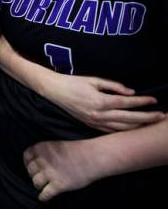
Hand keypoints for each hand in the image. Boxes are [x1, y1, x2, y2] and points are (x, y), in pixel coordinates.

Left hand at [24, 139, 95, 201]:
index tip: (32, 167)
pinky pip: (46, 194)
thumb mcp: (55, 145)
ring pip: (36, 182)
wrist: (91, 157)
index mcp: (41, 148)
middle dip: (33, 175)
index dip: (28, 163)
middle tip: (39, 177)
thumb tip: (38, 160)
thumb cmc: (76, 150)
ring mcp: (50, 173)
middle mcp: (42, 161)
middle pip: (30, 171)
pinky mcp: (58, 185)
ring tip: (41, 187)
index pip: (26, 157)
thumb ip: (45, 152)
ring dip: (38, 186)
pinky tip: (43, 198)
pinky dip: (43, 197)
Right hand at [42, 75, 163, 132]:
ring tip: (151, 122)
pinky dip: (125, 130)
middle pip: (129, 118)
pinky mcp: (91, 125)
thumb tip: (131, 92)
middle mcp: (99, 114)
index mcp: (100, 101)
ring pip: (122, 127)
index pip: (127, 103)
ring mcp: (95, 122)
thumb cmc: (73, 82)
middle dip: (147, 117)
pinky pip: (112, 131)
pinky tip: (133, 128)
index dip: (142, 102)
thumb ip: (113, 86)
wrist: (54, 91)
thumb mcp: (93, 80)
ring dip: (139, 125)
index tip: (154, 100)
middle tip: (161, 116)